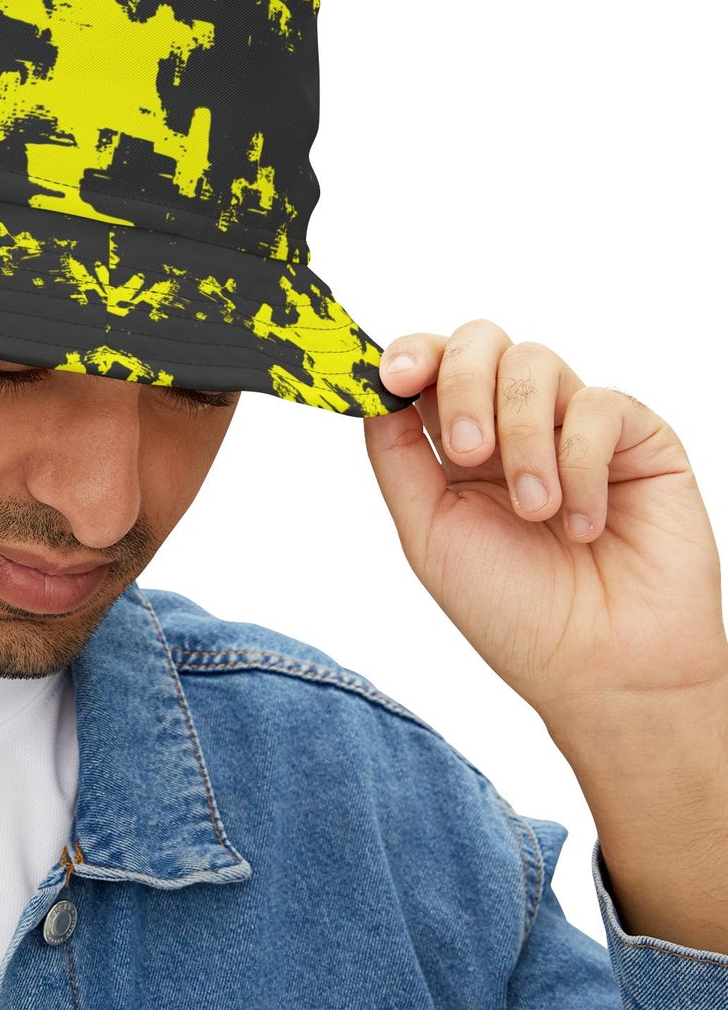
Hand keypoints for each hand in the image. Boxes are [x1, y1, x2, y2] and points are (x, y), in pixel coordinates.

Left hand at [360, 319, 727, 721]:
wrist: (601, 668)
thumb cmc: (513, 612)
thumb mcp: (427, 532)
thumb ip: (396, 456)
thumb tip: (371, 390)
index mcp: (457, 446)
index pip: (430, 365)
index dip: (409, 354)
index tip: (391, 375)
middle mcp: (514, 425)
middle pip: (479, 342)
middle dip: (460, 384)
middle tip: (466, 452)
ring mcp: (575, 425)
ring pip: (534, 363)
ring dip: (522, 438)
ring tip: (534, 511)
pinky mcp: (637, 436)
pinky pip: (599, 404)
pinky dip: (580, 464)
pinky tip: (583, 525)